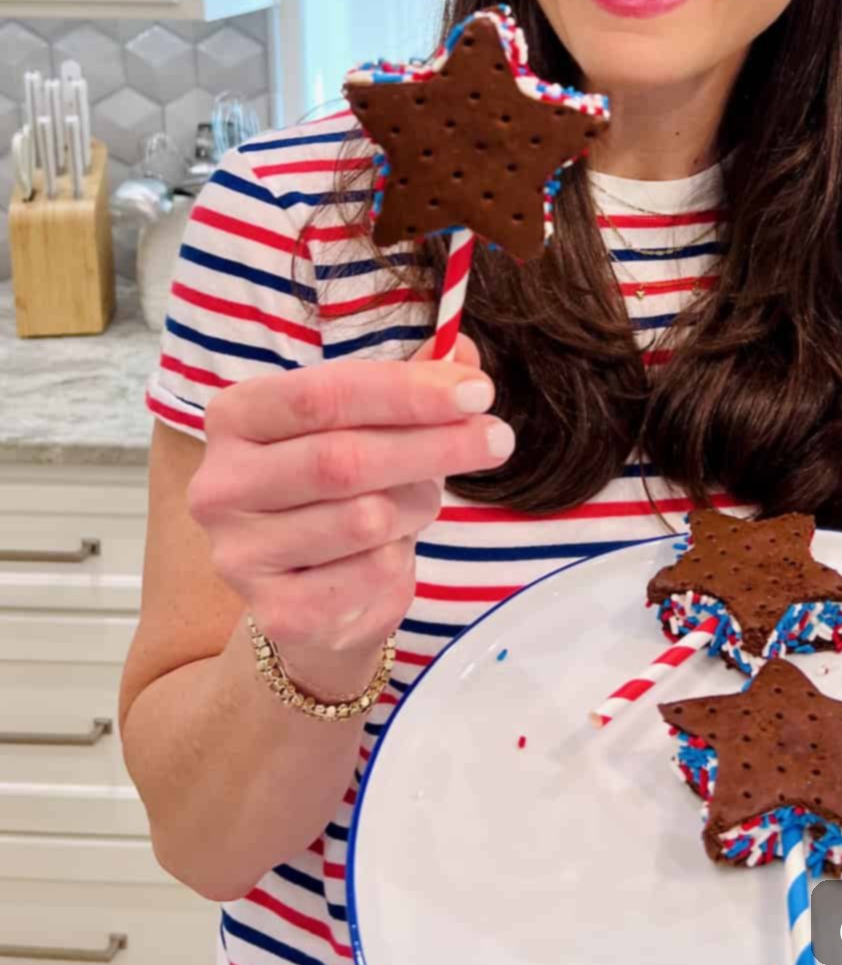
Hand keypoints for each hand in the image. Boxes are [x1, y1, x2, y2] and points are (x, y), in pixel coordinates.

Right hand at [186, 335, 508, 697]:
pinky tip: (391, 549)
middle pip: (343, 458)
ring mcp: (239, 554)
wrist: (311, 591)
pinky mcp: (275, 611)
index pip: (323, 394)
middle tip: (497, 439)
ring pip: (364, 518)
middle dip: (433, 444)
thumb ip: (413, 382)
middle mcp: (221, 484)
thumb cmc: (339, 487)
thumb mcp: (370, 421)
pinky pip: (370, 574)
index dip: (405, 391)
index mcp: (236, 416)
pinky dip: (401, 557)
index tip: (478, 391)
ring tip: (422, 500)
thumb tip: (464, 353)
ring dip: (417, 504)